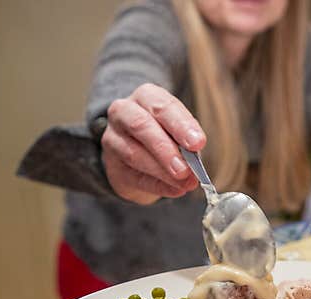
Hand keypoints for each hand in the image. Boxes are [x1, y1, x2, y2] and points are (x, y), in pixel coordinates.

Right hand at [102, 83, 206, 204]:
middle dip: (166, 149)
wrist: (138, 155)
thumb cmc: (165, 136)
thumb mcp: (179, 133)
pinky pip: (134, 177)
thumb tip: (195, 167)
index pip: (162, 107)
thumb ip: (187, 145)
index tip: (198, 143)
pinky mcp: (112, 165)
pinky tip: (176, 190)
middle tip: (186, 169)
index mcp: (146, 97)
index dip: (181, 125)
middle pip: (141, 126)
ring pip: (134, 154)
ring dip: (162, 171)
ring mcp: (113, 138)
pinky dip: (158, 185)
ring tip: (185, 183)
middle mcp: (123, 112)